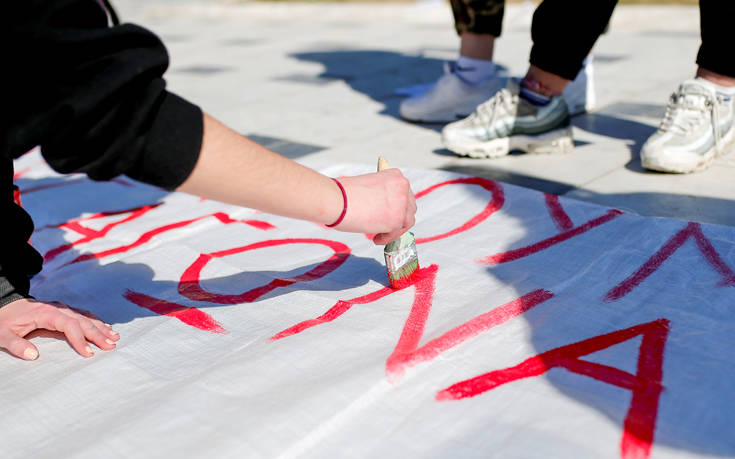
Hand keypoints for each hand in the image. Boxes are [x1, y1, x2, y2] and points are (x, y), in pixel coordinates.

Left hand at [0, 298, 118, 359]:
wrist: (2, 304)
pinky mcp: (62, 310)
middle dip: (97, 334)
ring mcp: (61, 308)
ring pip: (85, 317)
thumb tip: (34, 355)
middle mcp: (57, 308)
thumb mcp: (2, 334)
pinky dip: (95, 321)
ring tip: (114, 337)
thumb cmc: (3, 321)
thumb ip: (16, 345)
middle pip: (82, 321)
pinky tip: (105, 327)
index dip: (80, 339)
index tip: (88, 353)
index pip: (69, 325)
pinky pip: (82, 315)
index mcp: (45, 313)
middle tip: (110, 346)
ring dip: (100, 327)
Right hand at [335, 168, 416, 244]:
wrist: (337, 199)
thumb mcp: (368, 185)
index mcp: (395, 175)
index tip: (389, 213)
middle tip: (386, 226)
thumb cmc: (344, 193)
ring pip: (406, 221)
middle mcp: (403, 186)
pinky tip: (376, 238)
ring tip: (379, 234)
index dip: (397, 206)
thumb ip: (381, 194)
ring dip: (394, 229)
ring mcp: (402, 203)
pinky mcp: (398, 219)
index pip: (404, 193)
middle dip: (399, 218)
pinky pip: (397, 232)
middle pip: (409, 207)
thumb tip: (383, 208)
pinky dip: (387, 237)